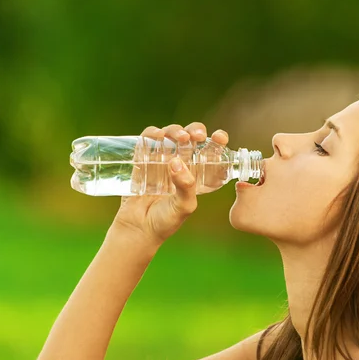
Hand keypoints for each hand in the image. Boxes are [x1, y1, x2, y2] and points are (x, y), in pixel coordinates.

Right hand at [110, 122, 229, 245]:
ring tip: (179, 137)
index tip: (220, 137)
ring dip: (175, 129)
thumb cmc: (166, 221)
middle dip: (195, 130)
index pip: (210, 151)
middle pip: (190, 136)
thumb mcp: (184, 206)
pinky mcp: (142, 160)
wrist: (138, 230)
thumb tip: (177, 162)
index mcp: (196, 173)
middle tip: (197, 136)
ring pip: (170, 134)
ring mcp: (160, 159)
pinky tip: (157, 135)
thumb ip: (186, 187)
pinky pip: (146, 140)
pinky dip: (151, 133)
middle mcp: (180, 162)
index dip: (217, 140)